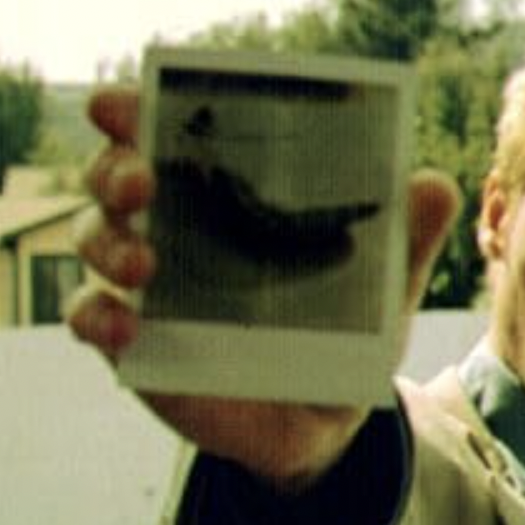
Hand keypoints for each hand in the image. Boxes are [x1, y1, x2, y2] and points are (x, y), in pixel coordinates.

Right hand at [68, 86, 459, 492]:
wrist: (323, 423)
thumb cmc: (342, 336)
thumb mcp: (380, 287)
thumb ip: (405, 238)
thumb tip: (433, 185)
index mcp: (229, 198)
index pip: (172, 135)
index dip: (138, 111)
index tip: (126, 101)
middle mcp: (177, 229)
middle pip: (117, 178)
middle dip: (116, 169)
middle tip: (142, 183)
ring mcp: (148, 288)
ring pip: (95, 240)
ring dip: (108, 244)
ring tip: (142, 267)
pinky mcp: (134, 345)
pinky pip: (91, 320)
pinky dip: (96, 319)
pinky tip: (122, 330)